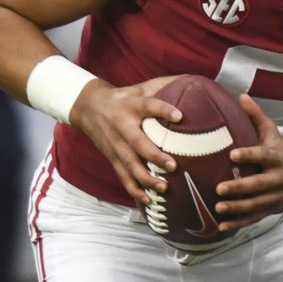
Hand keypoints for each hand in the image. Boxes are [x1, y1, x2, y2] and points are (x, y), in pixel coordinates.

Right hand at [72, 75, 185, 204]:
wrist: (89, 107)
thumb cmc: (124, 97)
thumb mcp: (140, 88)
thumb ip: (164, 86)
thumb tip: (193, 82)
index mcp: (131, 106)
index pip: (149, 106)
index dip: (164, 110)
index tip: (180, 116)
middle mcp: (122, 127)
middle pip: (138, 143)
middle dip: (154, 156)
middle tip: (173, 166)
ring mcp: (115, 146)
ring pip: (130, 165)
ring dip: (146, 178)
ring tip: (164, 187)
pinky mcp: (112, 159)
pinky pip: (123, 177)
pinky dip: (135, 190)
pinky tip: (149, 200)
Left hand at [214, 94, 282, 230]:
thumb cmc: (280, 154)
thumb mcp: (273, 135)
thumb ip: (257, 117)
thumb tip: (241, 96)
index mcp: (278, 158)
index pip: (264, 156)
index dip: (249, 155)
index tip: (231, 155)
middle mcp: (278, 179)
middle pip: (260, 185)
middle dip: (240, 188)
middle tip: (219, 187)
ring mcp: (274, 197)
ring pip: (256, 204)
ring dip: (237, 207)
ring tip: (218, 207)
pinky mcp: (269, 211)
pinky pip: (253, 219)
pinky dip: (238, 223)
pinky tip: (222, 226)